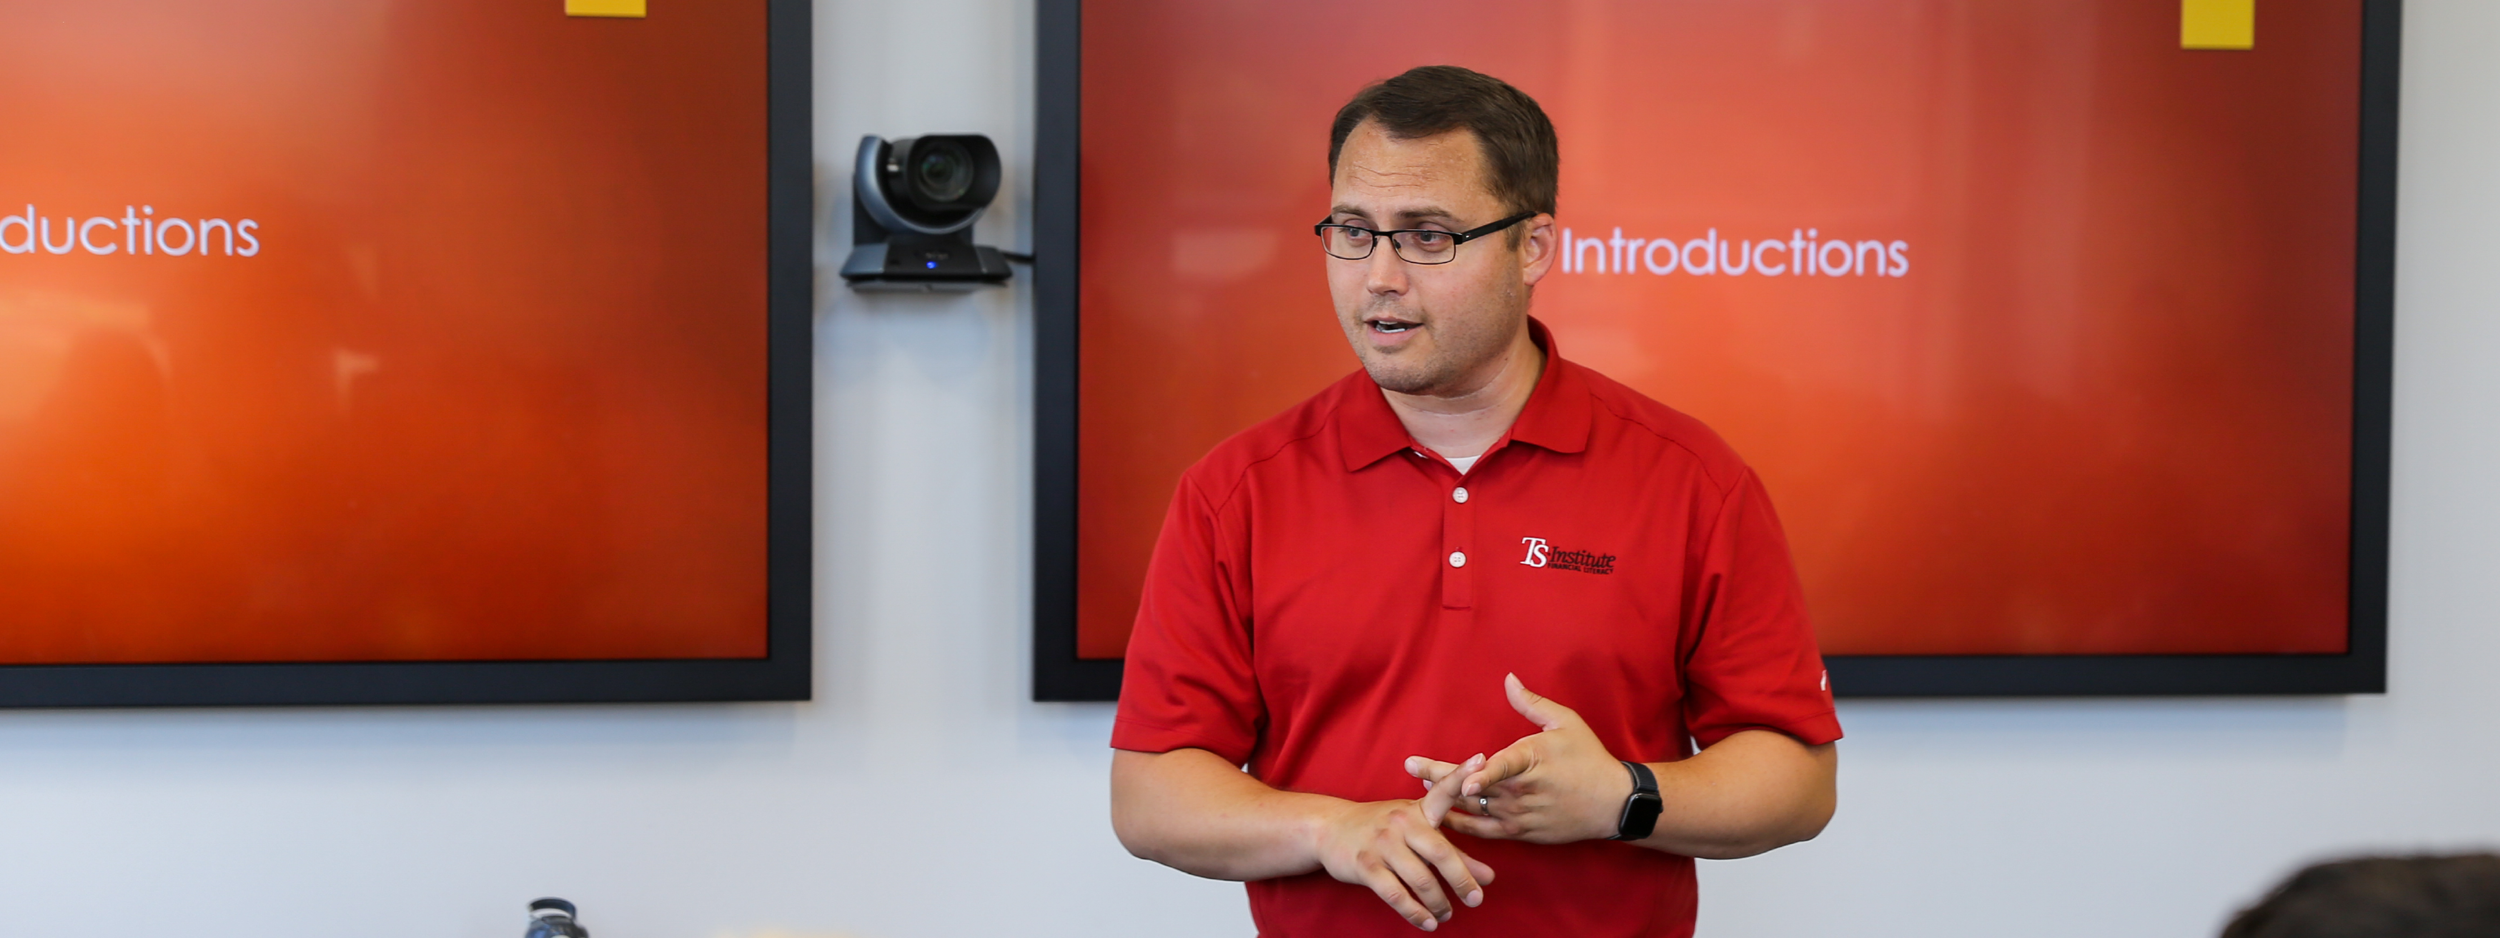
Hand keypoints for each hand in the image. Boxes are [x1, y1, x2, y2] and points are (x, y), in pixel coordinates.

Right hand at [1313, 754, 1495, 930]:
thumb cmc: (1382, 829)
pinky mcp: (1366, 866)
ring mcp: (1382, 844)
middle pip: (1440, 852)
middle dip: (1461, 879)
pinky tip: (1428, 922)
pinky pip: (1396, 894)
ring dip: (1438, 902)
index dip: (1461, 775)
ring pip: (1420, 879)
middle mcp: (1401, 823)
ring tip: (1448, 914)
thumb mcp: (1417, 831)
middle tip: (1476, 899)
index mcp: (1417, 810)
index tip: (1481, 759)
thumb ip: (1455, 854)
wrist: (1330, 828)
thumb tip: (1488, 878)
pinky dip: (1415, 912)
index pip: (1442, 790)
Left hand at [1405, 674, 1632, 843]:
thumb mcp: (1566, 722)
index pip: (1502, 768)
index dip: (1480, 775)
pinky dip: (1461, 824)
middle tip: (1410, 764)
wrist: (1613, 804)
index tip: (1460, 779)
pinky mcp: (1521, 831)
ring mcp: (1520, 814)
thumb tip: (1508, 679)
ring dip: (1445, 797)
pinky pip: (1484, 831)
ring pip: (1474, 808)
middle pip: (1474, 785)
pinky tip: (1441, 816)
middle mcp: (1522, 791)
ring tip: (1420, 784)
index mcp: (1533, 760)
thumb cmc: (1589, 758)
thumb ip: (1532, 703)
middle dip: (1439, 775)